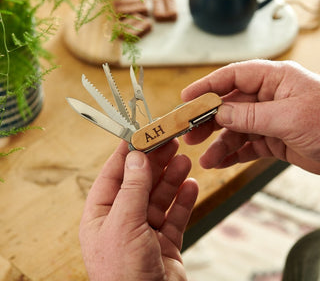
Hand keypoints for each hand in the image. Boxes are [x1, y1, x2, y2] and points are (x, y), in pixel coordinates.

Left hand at [79, 140, 197, 280]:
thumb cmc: (123, 272)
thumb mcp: (124, 223)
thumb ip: (133, 187)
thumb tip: (136, 156)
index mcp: (101, 214)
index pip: (114, 174)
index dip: (128, 152)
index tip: (142, 132)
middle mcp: (122, 219)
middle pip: (140, 182)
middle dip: (155, 162)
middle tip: (171, 142)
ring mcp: (144, 230)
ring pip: (160, 196)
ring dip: (172, 178)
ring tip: (183, 160)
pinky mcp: (164, 242)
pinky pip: (175, 215)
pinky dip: (183, 200)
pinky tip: (191, 185)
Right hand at [181, 60, 319, 173]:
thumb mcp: (288, 117)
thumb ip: (250, 115)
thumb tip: (219, 113)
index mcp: (274, 79)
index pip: (233, 76)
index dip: (207, 86)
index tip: (186, 98)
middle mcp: (269, 97)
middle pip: (229, 105)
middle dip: (209, 121)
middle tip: (189, 134)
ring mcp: (269, 120)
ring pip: (236, 130)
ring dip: (220, 144)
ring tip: (207, 159)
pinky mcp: (273, 140)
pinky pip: (247, 146)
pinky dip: (233, 154)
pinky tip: (221, 162)